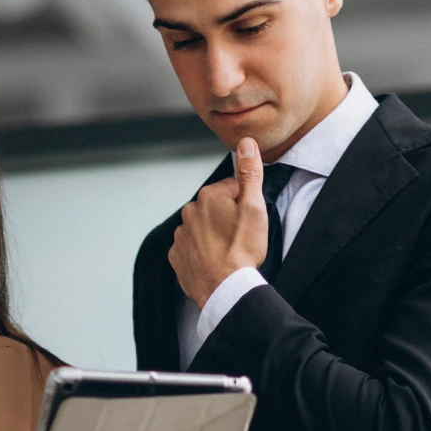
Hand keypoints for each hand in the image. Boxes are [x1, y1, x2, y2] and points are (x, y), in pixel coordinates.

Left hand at [169, 137, 268, 305]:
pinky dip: (202, 253)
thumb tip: (246, 143)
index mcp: (209, 196)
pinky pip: (191, 248)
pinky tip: (215, 261)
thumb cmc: (242, 249)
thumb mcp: (254, 207)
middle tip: (241, 237)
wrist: (225, 288)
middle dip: (228, 218)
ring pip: (203, 228)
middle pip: (216, 208)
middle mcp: (189, 211)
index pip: (233, 190)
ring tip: (229, 252)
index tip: (250, 221)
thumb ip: (249, 173)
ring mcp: (180, 235)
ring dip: (214, 235)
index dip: (246, 204)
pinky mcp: (177, 256)